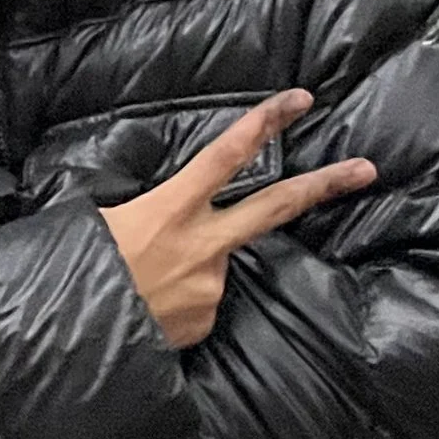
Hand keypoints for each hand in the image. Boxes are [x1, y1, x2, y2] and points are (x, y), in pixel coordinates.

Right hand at [99, 89, 375, 348]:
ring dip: (189, 267)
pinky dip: (178, 300)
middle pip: (274, 206)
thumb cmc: (78, 269)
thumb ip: (140, 212)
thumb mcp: (99, 221)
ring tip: (139, 282)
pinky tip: (146, 306)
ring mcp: (211, 286)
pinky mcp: (207, 320)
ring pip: (216, 262)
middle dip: (323, 184)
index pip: (225, 156)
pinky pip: (200, 300)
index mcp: (170, 209)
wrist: (73, 338)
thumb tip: (156, 220)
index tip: (300, 100)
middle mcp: (203, 245)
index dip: (264, 123)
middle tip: (365, 169)